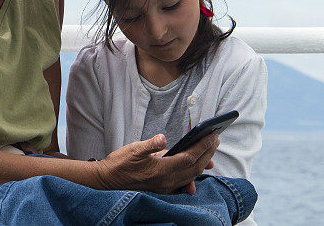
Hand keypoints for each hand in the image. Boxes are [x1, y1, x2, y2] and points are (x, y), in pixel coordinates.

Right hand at [95, 133, 218, 194]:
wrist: (108, 180)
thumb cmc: (120, 163)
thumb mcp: (134, 149)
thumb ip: (150, 145)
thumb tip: (162, 138)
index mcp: (161, 170)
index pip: (189, 158)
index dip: (203, 146)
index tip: (212, 136)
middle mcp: (166, 181)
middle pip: (194, 167)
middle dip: (207, 153)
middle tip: (215, 139)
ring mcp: (165, 187)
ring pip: (191, 176)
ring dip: (203, 163)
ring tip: (210, 151)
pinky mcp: (163, 188)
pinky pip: (184, 183)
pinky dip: (193, 175)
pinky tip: (197, 171)